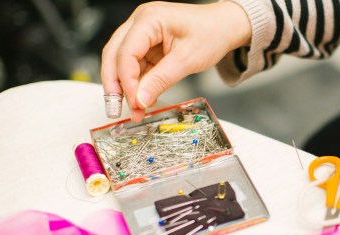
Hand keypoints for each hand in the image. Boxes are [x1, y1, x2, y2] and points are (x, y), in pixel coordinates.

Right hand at [101, 1, 251, 120]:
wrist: (225, 27)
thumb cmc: (211, 33)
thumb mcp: (187, 60)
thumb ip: (161, 80)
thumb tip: (140, 100)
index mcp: (149, 19)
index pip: (126, 52)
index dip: (126, 80)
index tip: (134, 102)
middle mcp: (140, 22)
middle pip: (114, 55)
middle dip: (114, 84)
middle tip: (116, 109)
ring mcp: (142, 33)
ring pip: (121, 62)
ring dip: (125, 87)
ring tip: (134, 110)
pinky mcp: (147, 45)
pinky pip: (135, 66)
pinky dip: (136, 84)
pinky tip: (141, 100)